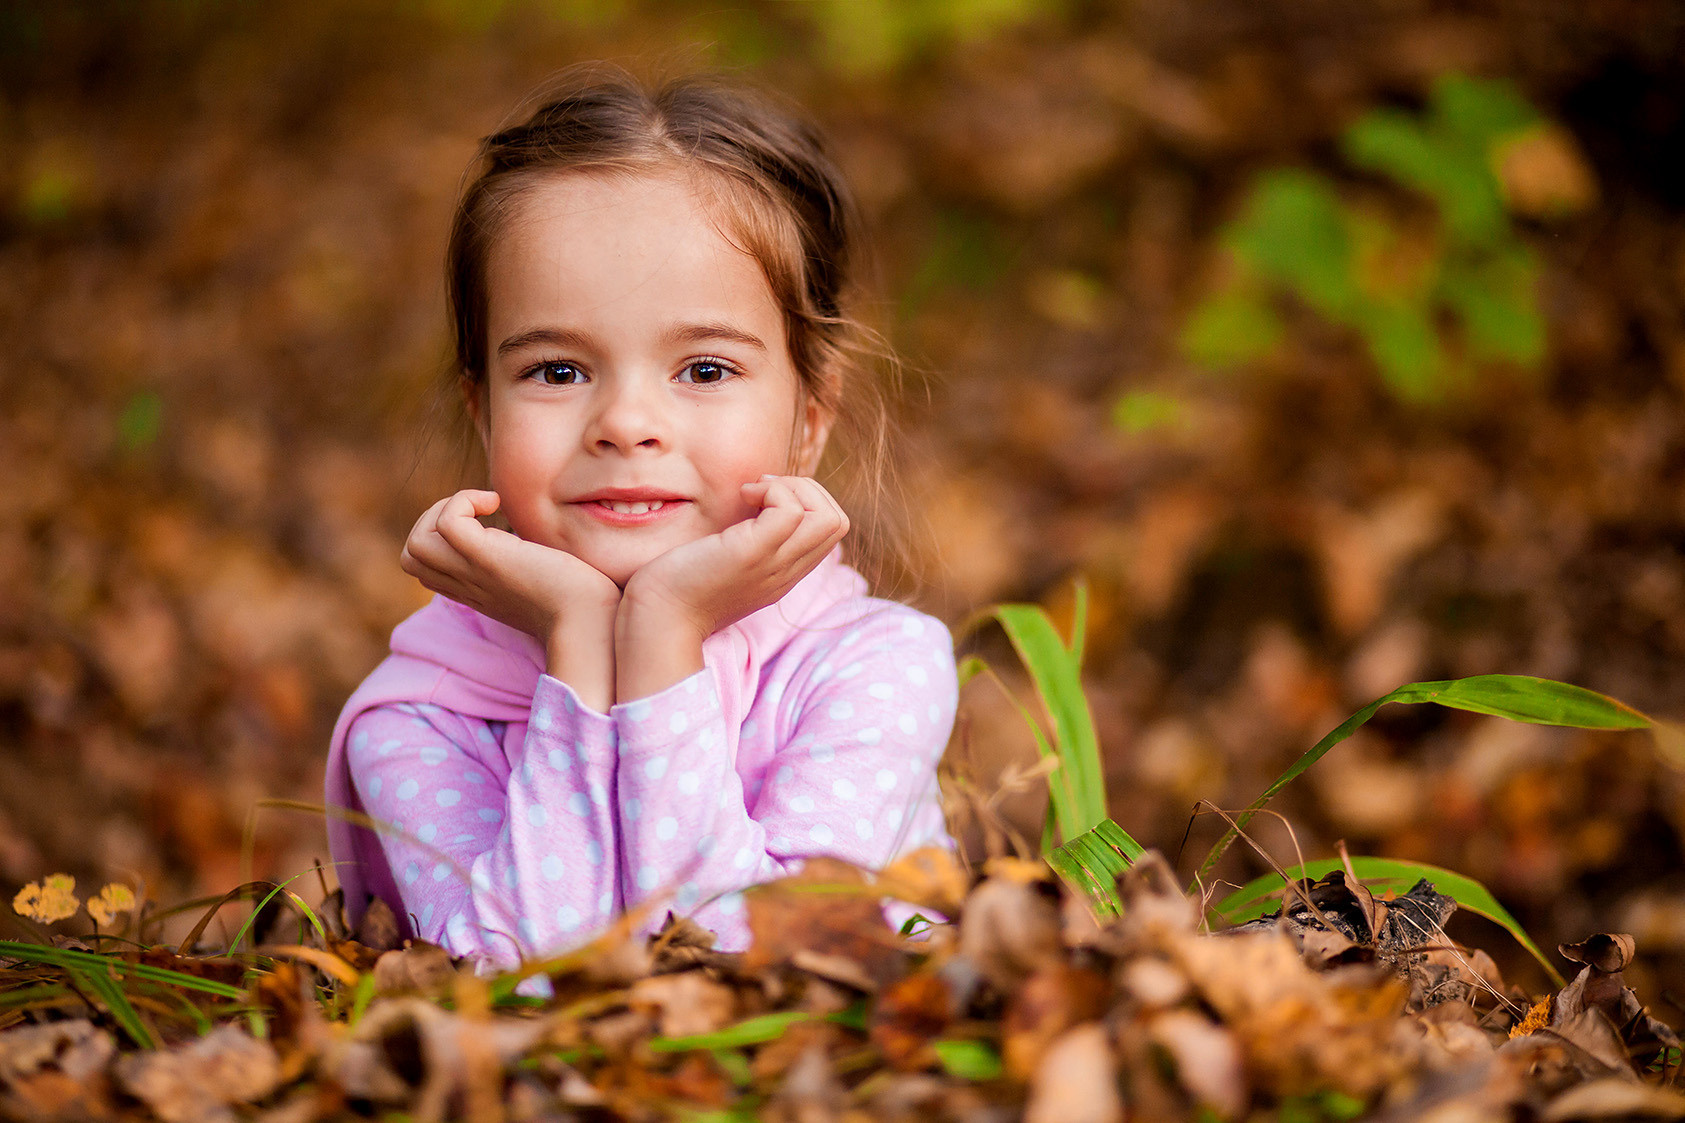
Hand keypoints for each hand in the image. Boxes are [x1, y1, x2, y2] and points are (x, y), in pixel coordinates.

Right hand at [401, 490, 620, 707]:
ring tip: (484, 507)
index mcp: (477, 591)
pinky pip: (446, 522)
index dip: (444, 538)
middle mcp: (468, 585)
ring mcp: (474, 573)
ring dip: (443, 510)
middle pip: (411, 557)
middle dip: (433, 521)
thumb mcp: (541, 578)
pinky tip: (497, 502)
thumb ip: (525, 562)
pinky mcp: (488, 559)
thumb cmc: (581, 600)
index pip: (428, 569)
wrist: (591, 621)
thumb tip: (526, 535)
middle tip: (479, 514)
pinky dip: (463, 500)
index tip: (486, 526)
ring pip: (416, 544)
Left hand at [614, 475, 847, 700]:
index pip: (830, 531)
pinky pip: (791, 511)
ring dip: (794, 488)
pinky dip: (772, 490)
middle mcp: (787, 572)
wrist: (656, 619)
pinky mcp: (753, 553)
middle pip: (838, 522)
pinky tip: (741, 495)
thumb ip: (745, 540)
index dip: (805, 502)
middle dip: (806, 489)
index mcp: (784, 573)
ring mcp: (774, 564)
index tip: (762, 499)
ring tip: (754, 492)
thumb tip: (750, 502)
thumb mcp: (724, 562)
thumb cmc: (677, 587)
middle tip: (761, 490)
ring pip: (829, 517)